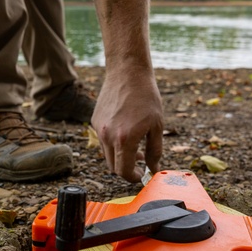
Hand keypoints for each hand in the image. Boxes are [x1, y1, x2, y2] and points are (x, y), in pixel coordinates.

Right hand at [92, 65, 163, 182]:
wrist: (127, 73)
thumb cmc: (146, 97)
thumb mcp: (157, 125)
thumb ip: (155, 150)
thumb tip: (153, 168)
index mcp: (125, 140)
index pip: (124, 171)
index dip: (133, 177)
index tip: (142, 175)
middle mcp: (108, 137)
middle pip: (113, 167)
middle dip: (127, 169)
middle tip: (141, 162)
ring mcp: (99, 129)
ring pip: (107, 154)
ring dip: (120, 156)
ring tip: (136, 146)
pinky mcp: (94, 121)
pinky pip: (103, 140)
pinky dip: (114, 143)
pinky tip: (126, 130)